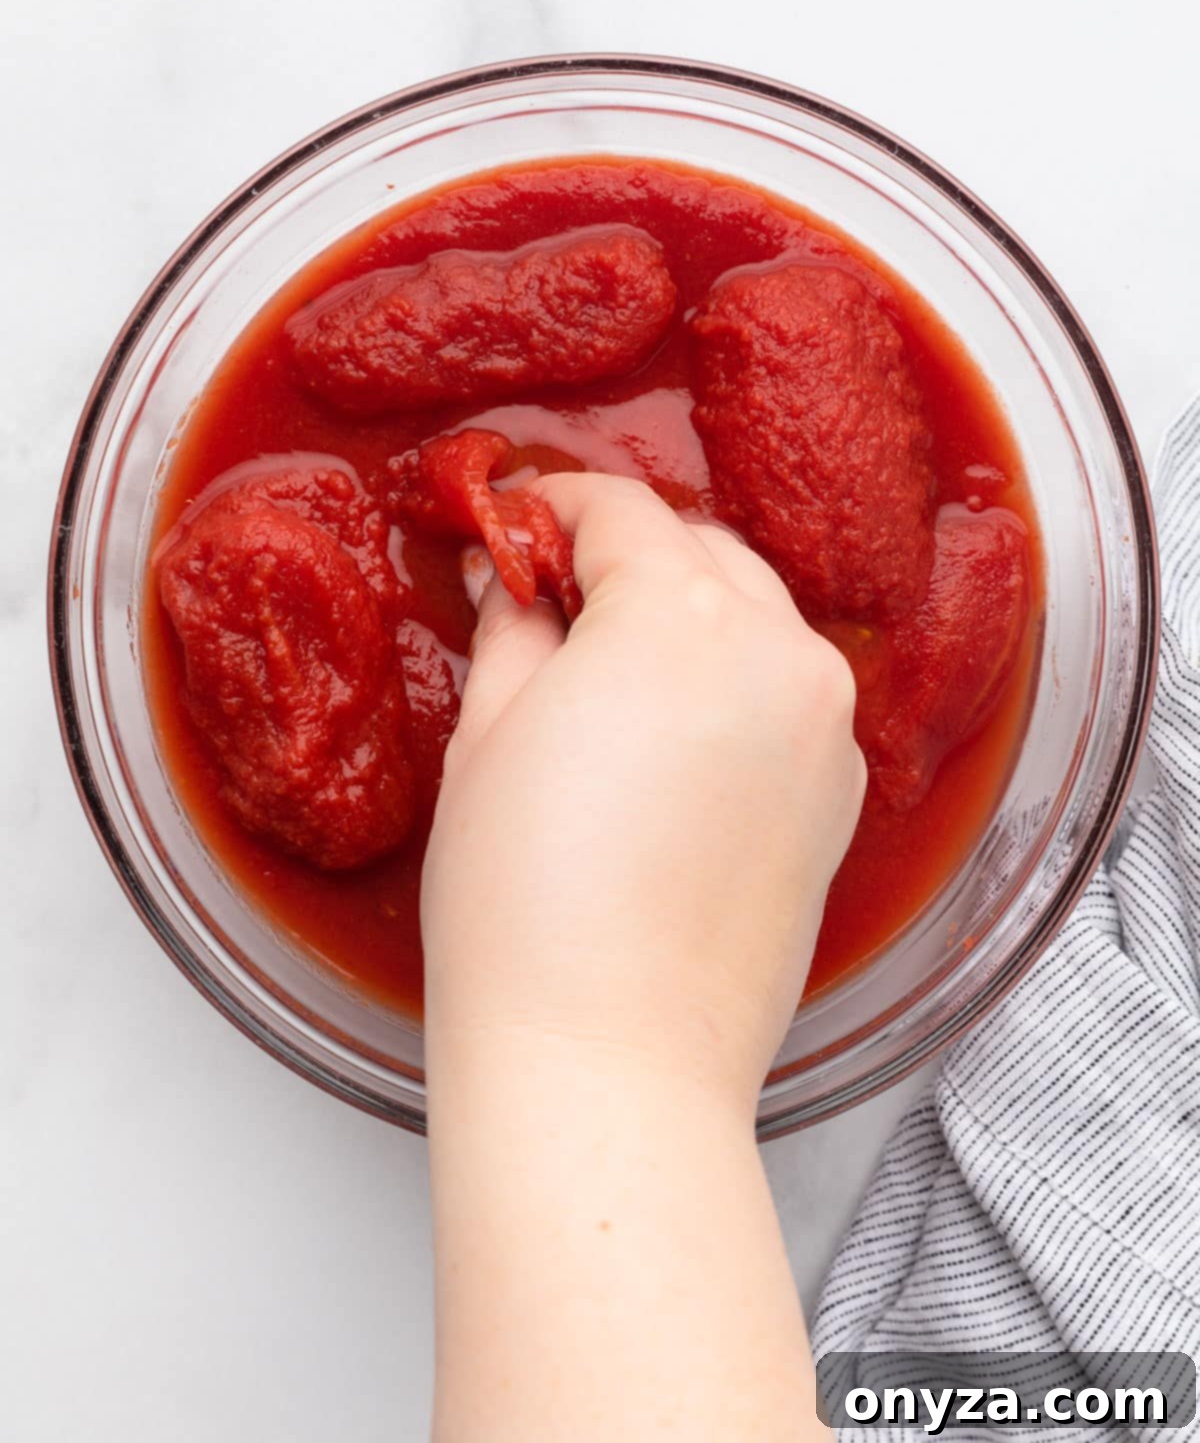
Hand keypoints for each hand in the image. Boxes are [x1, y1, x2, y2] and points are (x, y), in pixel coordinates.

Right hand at [422, 471, 865, 1109]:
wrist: (610, 1063)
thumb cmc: (525, 907)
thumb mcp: (487, 734)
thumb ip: (513, 625)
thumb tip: (513, 578)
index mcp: (684, 616)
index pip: (621, 512)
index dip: (554, 509)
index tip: (516, 530)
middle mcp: (779, 651)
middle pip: (701, 552)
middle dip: (625, 559)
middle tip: (548, 603)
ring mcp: (825, 726)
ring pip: (754, 619)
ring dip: (685, 617)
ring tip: (606, 677)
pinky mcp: (842, 795)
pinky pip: (787, 695)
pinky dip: (733, 686)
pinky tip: (668, 742)